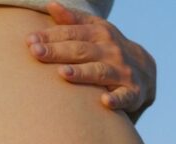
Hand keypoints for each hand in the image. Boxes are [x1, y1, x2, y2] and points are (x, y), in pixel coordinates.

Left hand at [26, 1, 156, 123]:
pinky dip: (117, 99)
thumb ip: (74, 20)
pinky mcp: (133, 92)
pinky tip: (105, 102)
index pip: (73, 32)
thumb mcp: (96, 30)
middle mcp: (111, 50)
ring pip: (99, 72)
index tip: (29, 40)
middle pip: (81, 50)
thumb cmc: (109, 49)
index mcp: (100, 33)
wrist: (146, 70)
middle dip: (58, 51)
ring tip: (63, 74)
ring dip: (82, 73)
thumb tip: (50, 5)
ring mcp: (122, 72)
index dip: (51, 35)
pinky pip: (125, 96)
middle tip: (36, 53)